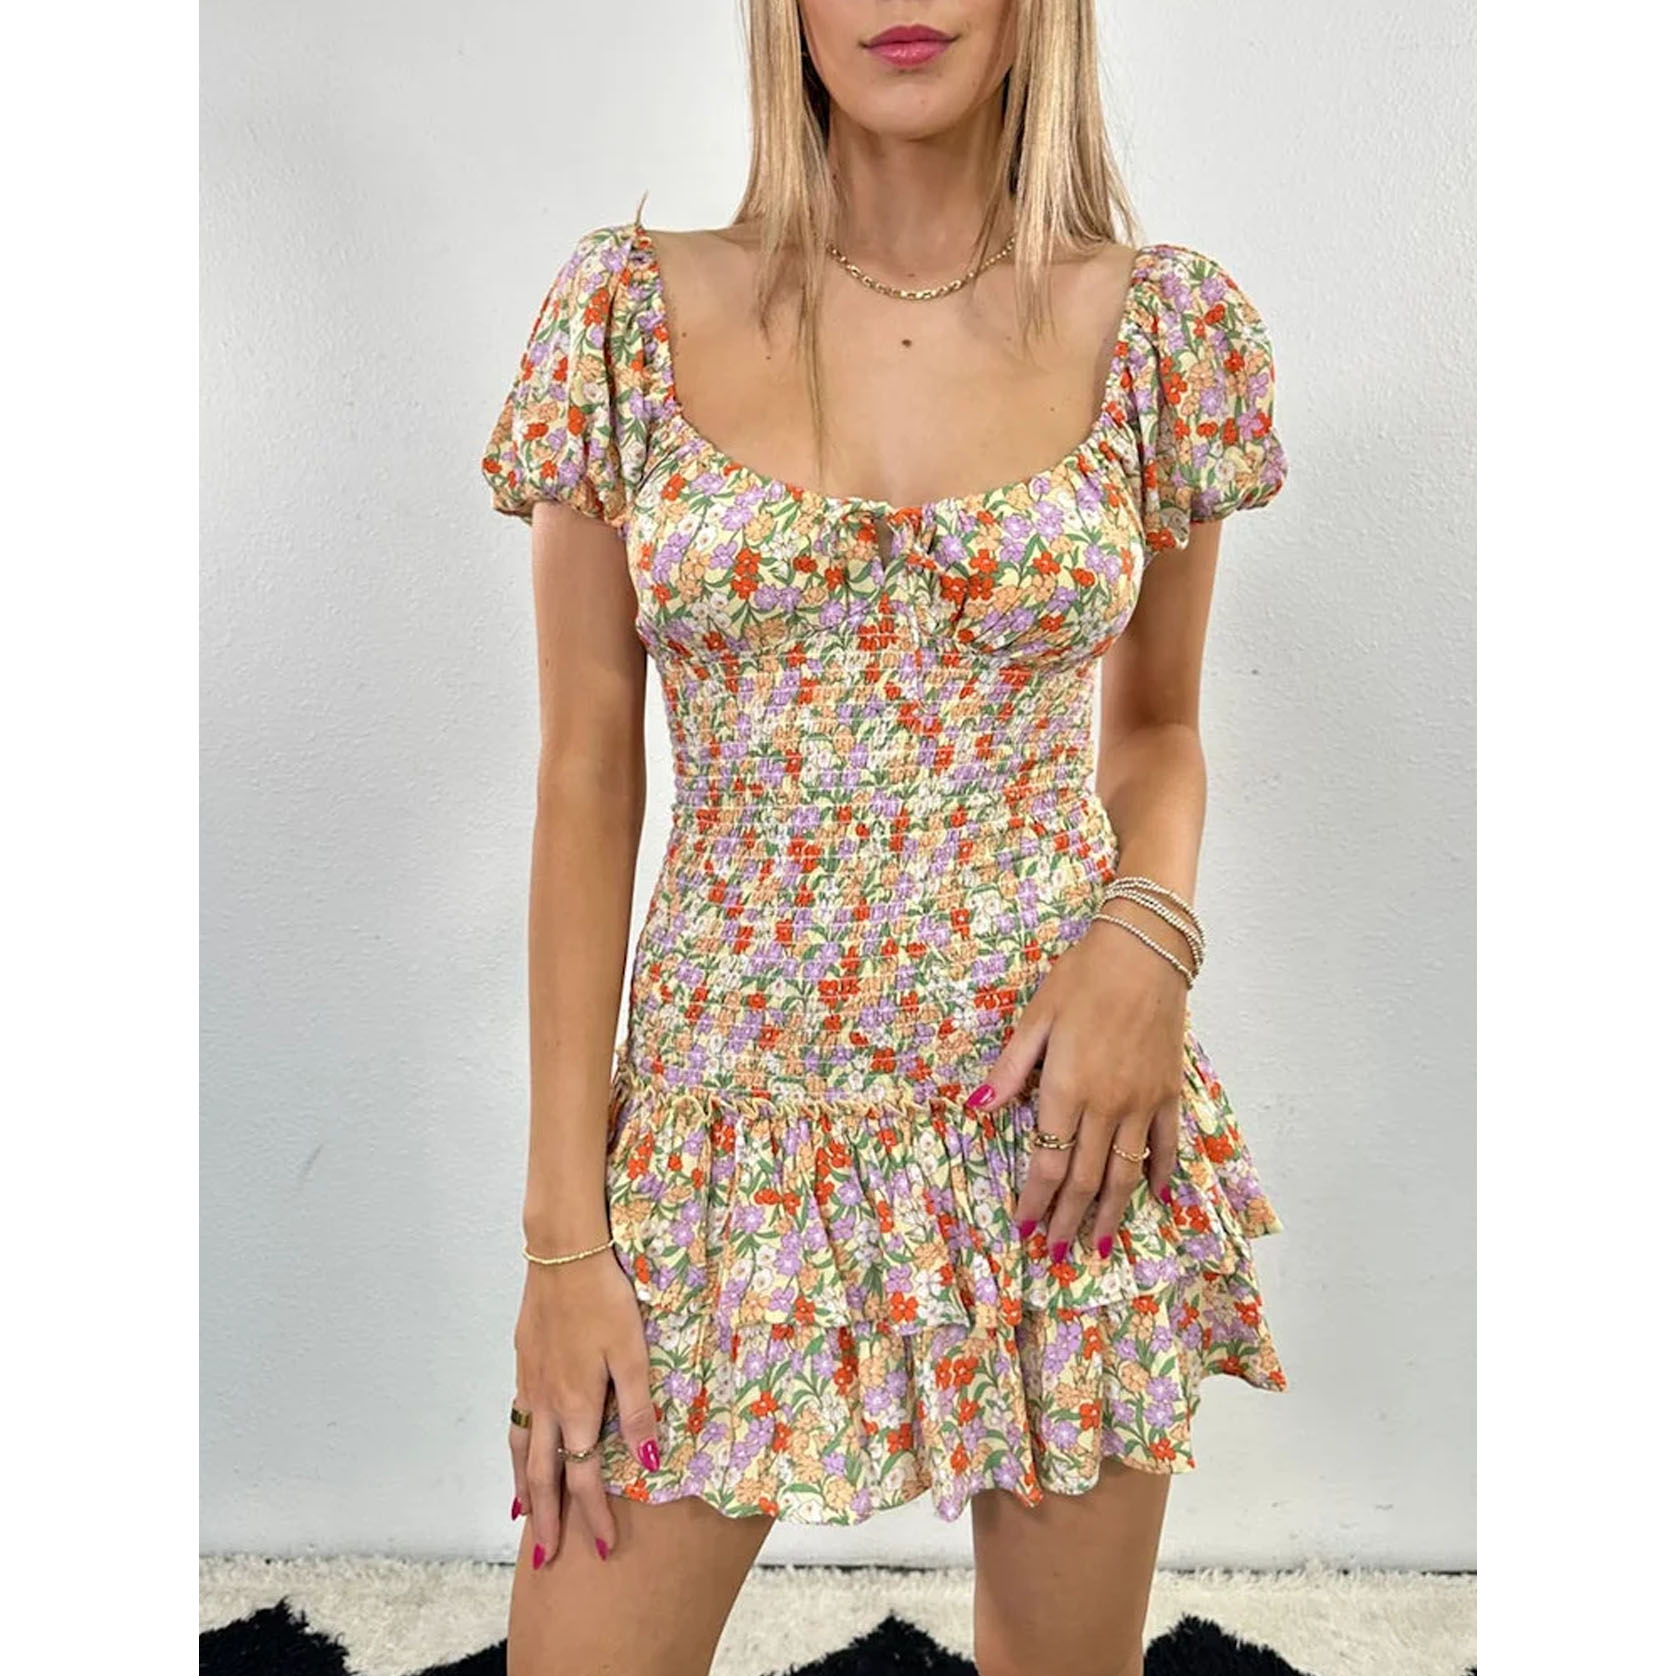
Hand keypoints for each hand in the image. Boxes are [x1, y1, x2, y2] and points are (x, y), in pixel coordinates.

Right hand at [509, 1244, 659, 1568]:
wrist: (563, 1252)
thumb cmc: (606, 1299)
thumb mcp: (633, 1352)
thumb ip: (639, 1407)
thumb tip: (648, 1460)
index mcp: (577, 1406)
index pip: (582, 1477)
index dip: (591, 1515)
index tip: (599, 1549)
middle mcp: (547, 1402)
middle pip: (541, 1474)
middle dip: (546, 1519)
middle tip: (545, 1559)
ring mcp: (530, 1381)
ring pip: (520, 1448)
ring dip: (523, 1487)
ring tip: (522, 1516)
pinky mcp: (524, 1359)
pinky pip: (515, 1419)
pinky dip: (515, 1447)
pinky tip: (519, 1448)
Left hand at [969, 904, 1186, 1263]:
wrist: (1147, 949)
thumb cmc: (1083, 977)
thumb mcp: (1036, 1017)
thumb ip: (1011, 1068)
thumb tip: (978, 1107)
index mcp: (1069, 1087)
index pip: (1050, 1162)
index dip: (1035, 1199)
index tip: (1022, 1227)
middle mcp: (1109, 1104)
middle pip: (1087, 1179)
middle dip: (1068, 1220)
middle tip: (1054, 1254)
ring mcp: (1144, 1101)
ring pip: (1127, 1173)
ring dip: (1112, 1213)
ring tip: (1100, 1245)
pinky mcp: (1170, 1091)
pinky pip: (1167, 1144)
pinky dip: (1162, 1175)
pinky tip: (1157, 1198)